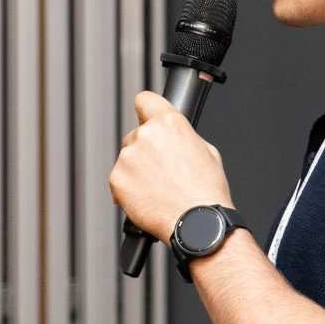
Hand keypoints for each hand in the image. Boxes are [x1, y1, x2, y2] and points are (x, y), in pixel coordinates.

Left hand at [108, 93, 234, 243]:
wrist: (197, 223)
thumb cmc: (206, 193)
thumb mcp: (207, 152)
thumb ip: (183, 137)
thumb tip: (174, 137)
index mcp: (170, 123)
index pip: (145, 100)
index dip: (146, 110)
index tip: (145, 116)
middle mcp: (146, 135)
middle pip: (137, 134)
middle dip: (146, 149)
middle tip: (162, 170)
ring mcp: (129, 157)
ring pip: (128, 158)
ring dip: (138, 169)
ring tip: (158, 188)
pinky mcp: (117, 179)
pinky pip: (119, 179)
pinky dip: (129, 188)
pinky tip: (148, 198)